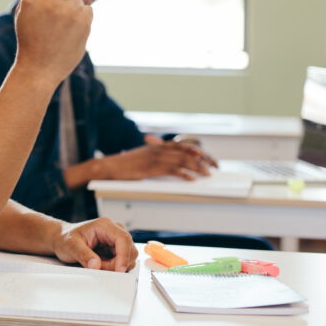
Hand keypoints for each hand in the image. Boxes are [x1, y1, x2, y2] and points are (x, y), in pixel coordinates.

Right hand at [13, 0, 92, 87]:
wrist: (39, 69)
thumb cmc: (30, 39)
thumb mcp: (25, 11)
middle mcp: (50, 3)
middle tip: (54, 11)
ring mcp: (68, 13)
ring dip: (71, 8)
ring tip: (60, 28)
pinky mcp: (83, 23)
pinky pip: (87, 9)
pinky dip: (81, 18)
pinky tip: (70, 32)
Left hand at [50, 217, 136, 271]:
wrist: (61, 239)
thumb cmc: (65, 239)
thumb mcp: (70, 246)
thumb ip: (83, 255)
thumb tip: (96, 265)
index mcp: (104, 225)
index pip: (123, 239)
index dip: (124, 255)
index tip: (119, 269)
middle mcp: (114, 230)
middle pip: (130, 249)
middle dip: (119, 263)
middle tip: (101, 268)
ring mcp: (116, 240)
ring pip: (129, 256)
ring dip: (117, 266)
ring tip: (98, 264)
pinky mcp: (115, 248)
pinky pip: (123, 260)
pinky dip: (115, 267)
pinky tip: (101, 265)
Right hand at [101, 142, 216, 180]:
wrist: (111, 166)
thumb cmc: (125, 164)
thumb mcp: (142, 155)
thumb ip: (155, 155)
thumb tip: (168, 161)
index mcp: (158, 146)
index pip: (183, 145)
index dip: (198, 150)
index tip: (208, 157)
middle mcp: (159, 149)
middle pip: (186, 152)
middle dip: (203, 159)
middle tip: (214, 166)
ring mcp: (156, 158)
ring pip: (182, 160)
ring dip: (197, 167)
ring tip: (207, 174)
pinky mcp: (152, 168)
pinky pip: (173, 170)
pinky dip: (184, 174)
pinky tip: (191, 179)